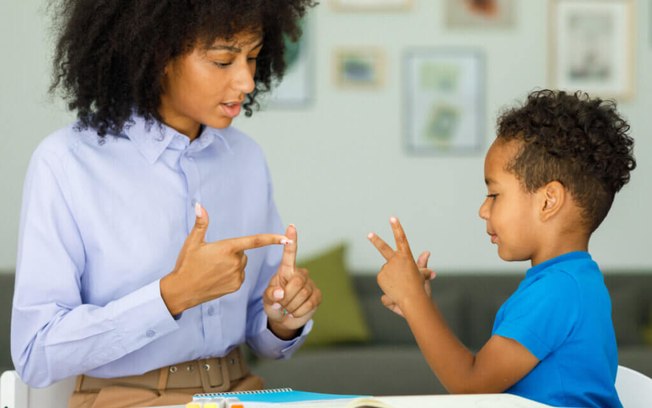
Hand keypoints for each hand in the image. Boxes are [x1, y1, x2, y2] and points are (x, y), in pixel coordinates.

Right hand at [160, 203, 290, 314]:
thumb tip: (200, 205)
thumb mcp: (192, 242)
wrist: (181, 291)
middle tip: (212, 259)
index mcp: (228, 248)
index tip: (287, 238)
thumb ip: (201, 223)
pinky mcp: (236, 286)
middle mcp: (235, 262)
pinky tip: (216, 278)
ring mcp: (237, 276)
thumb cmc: (186, 264)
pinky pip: (239, 276)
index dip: (273, 238)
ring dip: (231, 264)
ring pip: (241, 264)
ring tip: (212, 269)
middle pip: (242, 252)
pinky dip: (231, 275)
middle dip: (232, 253)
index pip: (255, 241)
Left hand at [264, 225, 321, 338]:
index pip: (290, 254)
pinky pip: (309, 303)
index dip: (291, 240)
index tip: (291, 227)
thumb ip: (271, 295)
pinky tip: (294, 312)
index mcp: (286, 270)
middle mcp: (300, 274)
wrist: (284, 318)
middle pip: (297, 281)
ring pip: (303, 293)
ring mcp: (310, 284)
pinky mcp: (317, 295)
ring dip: (291, 305)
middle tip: (280, 304)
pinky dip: (298, 311)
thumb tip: (281, 293)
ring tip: (286, 308)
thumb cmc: (275, 303)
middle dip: (287, 296)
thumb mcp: (268, 299)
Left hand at [368, 217, 431, 312]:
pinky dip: (387, 284)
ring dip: (392, 277)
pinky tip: (394, 290)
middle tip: (369, 234)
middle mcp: (395, 260)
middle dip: (376, 240)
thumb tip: (426, 252)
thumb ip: (422, 263)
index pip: (401, 239)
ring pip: (387, 270)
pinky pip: (383, 279)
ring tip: (401, 286)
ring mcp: (386, 268)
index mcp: (406, 257)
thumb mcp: (422, 275)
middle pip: (383, 248)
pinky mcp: (381, 276)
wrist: (412, 301)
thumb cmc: (420, 287)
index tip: (392, 218)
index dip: (397, 228)